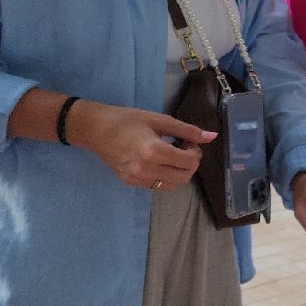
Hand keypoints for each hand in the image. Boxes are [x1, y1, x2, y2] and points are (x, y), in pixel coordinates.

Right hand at [70, 101, 213, 190]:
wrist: (93, 129)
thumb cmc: (126, 120)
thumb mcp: (159, 119)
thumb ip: (187, 130)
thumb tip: (212, 136)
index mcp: (154, 151)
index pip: (189, 162)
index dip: (196, 152)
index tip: (189, 142)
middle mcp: (146, 169)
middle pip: (184, 177)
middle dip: (190, 164)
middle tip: (183, 148)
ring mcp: (137, 179)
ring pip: (172, 185)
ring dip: (179, 172)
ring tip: (171, 155)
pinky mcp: (130, 183)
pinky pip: (157, 186)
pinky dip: (165, 177)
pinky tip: (159, 162)